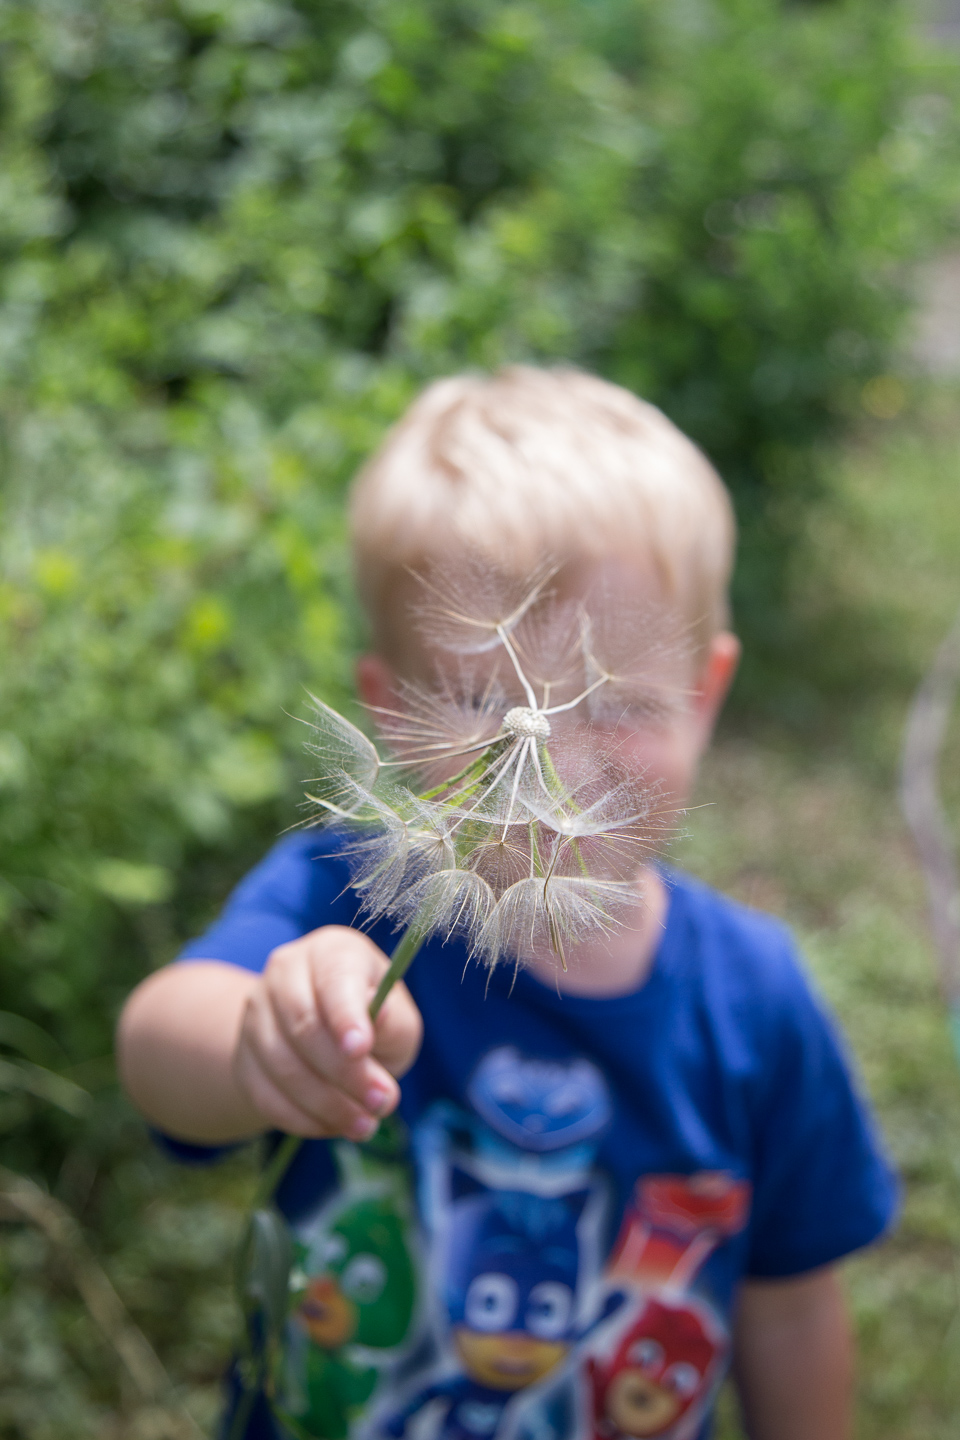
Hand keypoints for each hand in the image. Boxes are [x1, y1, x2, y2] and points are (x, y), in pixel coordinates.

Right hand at [233, 926, 422, 1141]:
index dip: (345, 1016)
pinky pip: (264, 1094)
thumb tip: (379, 1018)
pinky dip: (300, 1119)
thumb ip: (393, 1023)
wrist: (327, 1037)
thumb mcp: (398, 1019)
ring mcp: (257, 1011)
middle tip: (381, 1102)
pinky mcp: (243, 1054)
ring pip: (281, 1064)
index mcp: (332, 951)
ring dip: (326, 1103)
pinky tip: (333, 1127)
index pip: (334, 978)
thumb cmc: (374, 1023)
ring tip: (365, 1125)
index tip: (360, 1050)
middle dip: (345, 1073)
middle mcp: (286, 971)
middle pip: (304, 1025)